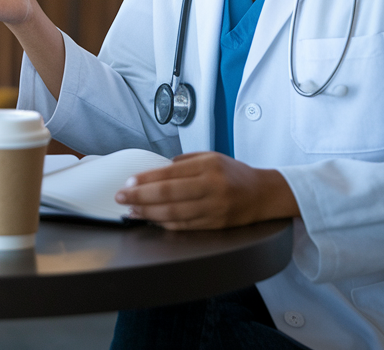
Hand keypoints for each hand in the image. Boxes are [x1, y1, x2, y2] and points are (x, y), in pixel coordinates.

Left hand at [114, 152, 299, 229]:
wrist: (263, 194)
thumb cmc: (233, 173)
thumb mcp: (210, 157)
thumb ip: (183, 163)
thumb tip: (155, 172)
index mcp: (208, 166)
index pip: (169, 174)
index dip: (145, 180)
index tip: (128, 183)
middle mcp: (211, 187)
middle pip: (168, 194)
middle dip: (140, 197)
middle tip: (121, 198)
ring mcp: (214, 208)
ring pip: (174, 214)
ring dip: (148, 214)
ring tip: (132, 211)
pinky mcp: (216, 225)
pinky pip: (185, 226)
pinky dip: (165, 224)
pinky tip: (152, 220)